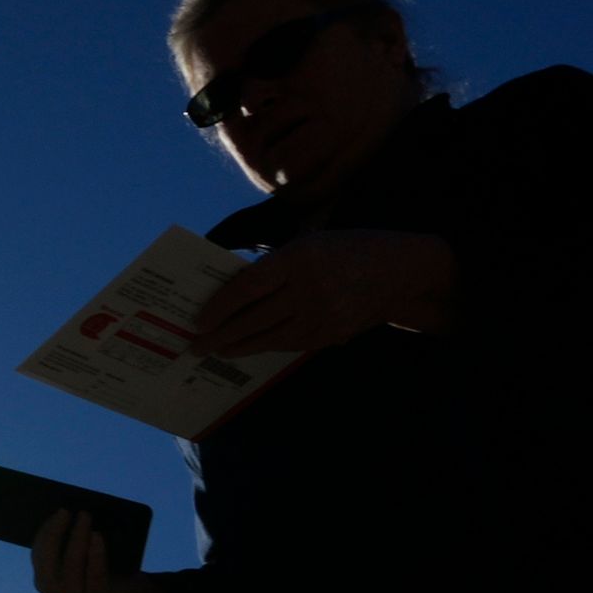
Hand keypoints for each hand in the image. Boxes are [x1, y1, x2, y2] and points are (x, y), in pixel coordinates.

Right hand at [30, 511, 174, 592]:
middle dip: (55, 533)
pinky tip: (96, 536)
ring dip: (77, 537)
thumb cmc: (95, 568)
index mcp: (43, 580)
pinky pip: (94, 573)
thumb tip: (66, 512)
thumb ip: (67, 540)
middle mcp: (54, 592)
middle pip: (49, 560)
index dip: (46, 531)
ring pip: (71, 565)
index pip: (39, 553)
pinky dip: (95, 552)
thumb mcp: (78, 556)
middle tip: (66, 511)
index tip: (58, 512)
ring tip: (84, 518)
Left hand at [192, 228, 456, 358]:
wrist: (397, 272)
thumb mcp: (308, 243)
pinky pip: (287, 344)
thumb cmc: (344, 250)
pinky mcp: (329, 336)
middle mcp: (308, 288)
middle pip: (253, 317)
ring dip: (237, 346)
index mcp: (299, 257)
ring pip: (268, 337)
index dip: (220, 305)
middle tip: (195, 344)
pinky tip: (246, 348)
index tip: (200, 318)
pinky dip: (263, 347)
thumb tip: (231, 288)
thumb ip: (273, 264)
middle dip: (220, 334)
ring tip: (214, 350)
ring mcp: (321, 316)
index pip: (248, 286)